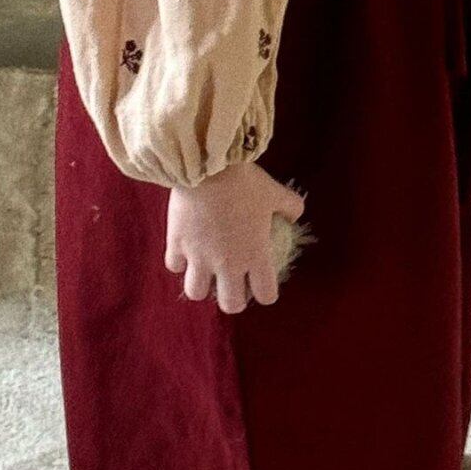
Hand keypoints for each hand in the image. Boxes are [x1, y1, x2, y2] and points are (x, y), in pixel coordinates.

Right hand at [166, 159, 305, 313]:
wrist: (207, 165)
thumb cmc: (244, 180)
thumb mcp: (275, 191)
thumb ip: (290, 206)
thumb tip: (296, 215)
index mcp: (255, 255)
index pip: (266, 295)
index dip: (266, 292)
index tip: (262, 283)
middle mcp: (227, 264)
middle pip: (230, 304)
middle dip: (233, 299)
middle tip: (232, 284)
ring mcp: (199, 258)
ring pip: (196, 292)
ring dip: (202, 284)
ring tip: (205, 270)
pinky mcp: (177, 246)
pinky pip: (174, 266)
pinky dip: (179, 261)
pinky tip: (185, 249)